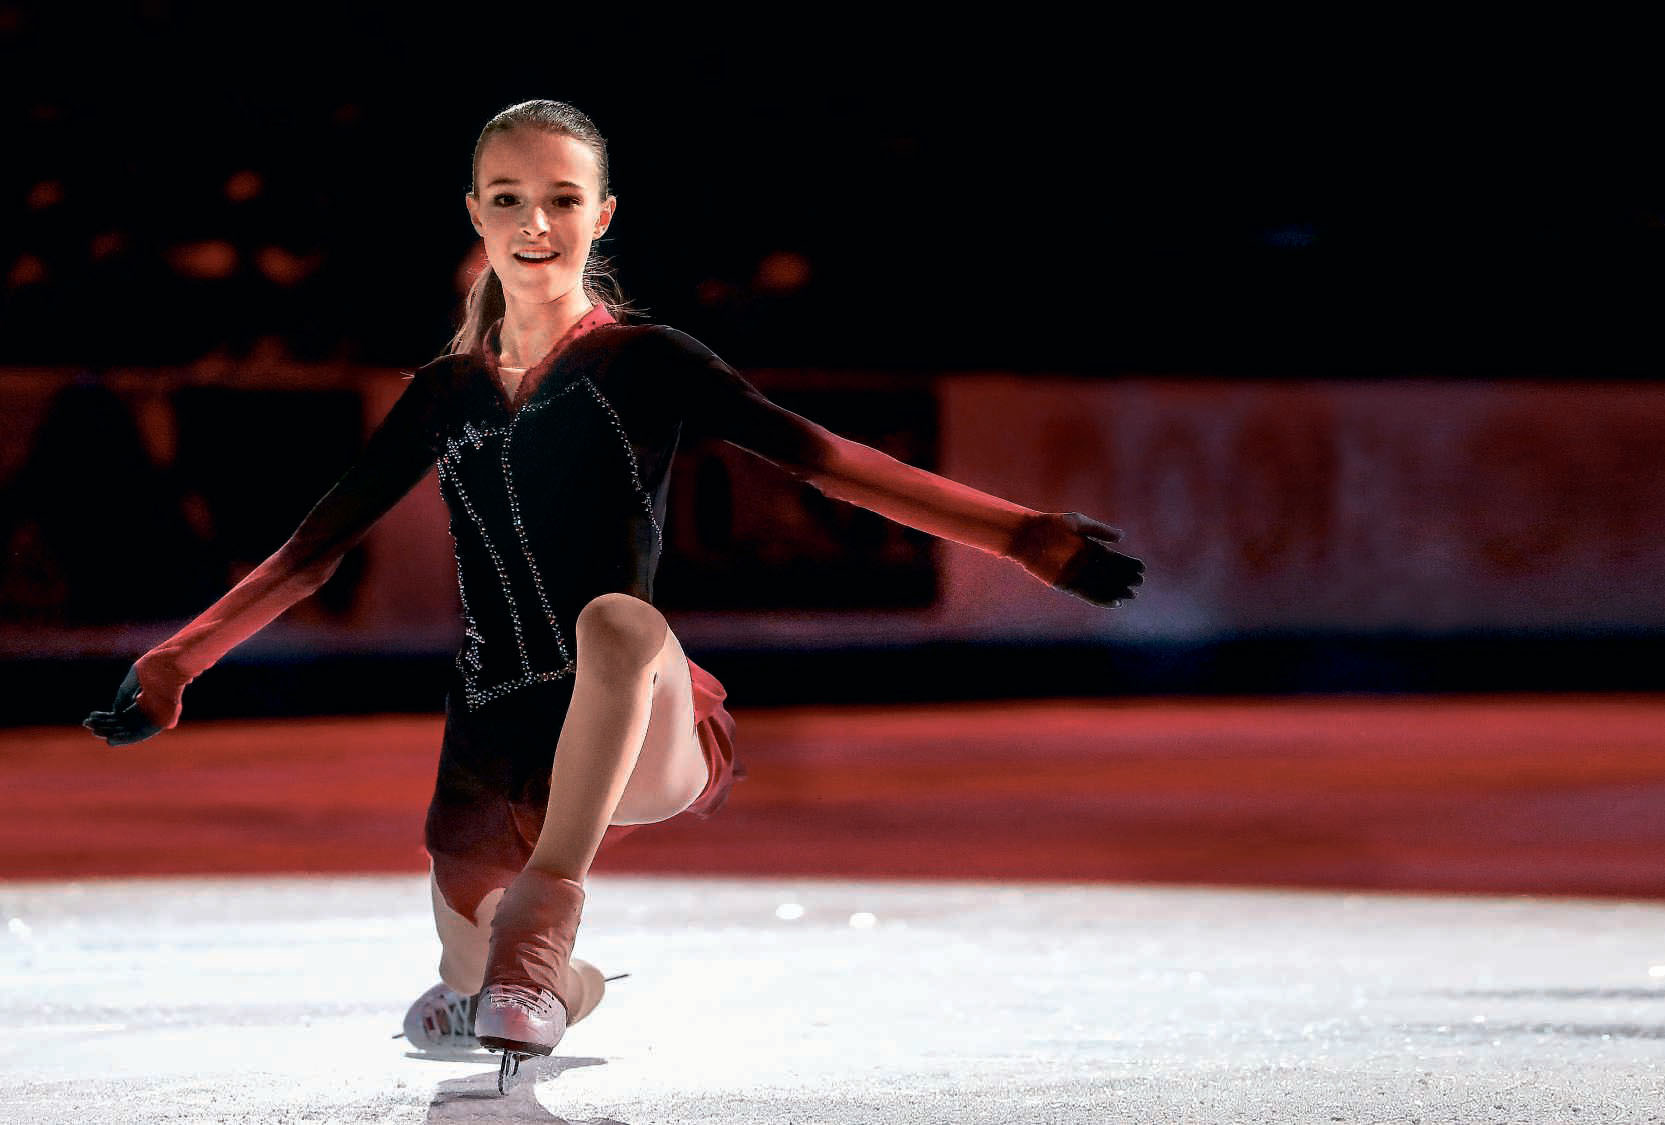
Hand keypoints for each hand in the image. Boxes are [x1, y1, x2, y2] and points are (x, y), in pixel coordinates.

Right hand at [82, 659, 177, 746]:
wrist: (165, 667)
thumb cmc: (150, 670)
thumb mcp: (131, 683)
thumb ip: (122, 697)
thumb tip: (115, 713)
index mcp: (146, 699)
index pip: (124, 713)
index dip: (107, 716)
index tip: (91, 717)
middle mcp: (151, 710)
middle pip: (126, 723)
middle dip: (107, 725)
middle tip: (89, 726)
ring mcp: (156, 716)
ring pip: (131, 729)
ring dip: (113, 733)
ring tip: (95, 733)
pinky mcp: (161, 722)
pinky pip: (141, 734)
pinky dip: (125, 738)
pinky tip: (110, 739)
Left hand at [1010, 511, 1145, 608]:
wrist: (1027, 535)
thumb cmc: (1051, 524)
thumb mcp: (1078, 522)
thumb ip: (1100, 530)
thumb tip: (1122, 537)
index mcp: (1090, 547)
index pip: (1113, 559)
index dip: (1128, 564)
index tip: (1141, 569)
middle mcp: (1084, 563)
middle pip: (1109, 574)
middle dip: (1125, 579)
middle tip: (1138, 584)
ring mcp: (1075, 574)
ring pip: (1100, 586)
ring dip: (1116, 591)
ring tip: (1130, 596)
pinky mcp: (1065, 585)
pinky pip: (1086, 594)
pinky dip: (1100, 599)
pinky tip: (1114, 602)